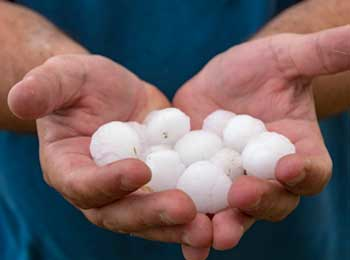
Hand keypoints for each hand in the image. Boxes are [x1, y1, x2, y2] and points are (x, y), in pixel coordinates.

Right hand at [8, 54, 211, 248]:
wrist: (110, 92)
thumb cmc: (81, 84)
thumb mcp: (62, 77)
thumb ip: (43, 89)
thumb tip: (19, 99)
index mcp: (70, 169)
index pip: (83, 185)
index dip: (107, 183)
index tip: (139, 171)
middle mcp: (101, 190)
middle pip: (122, 214)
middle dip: (153, 215)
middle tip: (186, 211)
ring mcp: (133, 192)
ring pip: (153, 218)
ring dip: (180, 226)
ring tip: (210, 228)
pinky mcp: (162, 183)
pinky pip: (178, 202)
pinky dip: (199, 215)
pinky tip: (223, 218)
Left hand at [174, 26, 349, 255]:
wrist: (228, 80)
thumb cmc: (264, 67)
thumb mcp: (289, 57)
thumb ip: (323, 53)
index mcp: (297, 152)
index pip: (310, 171)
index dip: (304, 173)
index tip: (288, 166)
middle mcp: (267, 176)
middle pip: (271, 201)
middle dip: (258, 205)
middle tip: (241, 201)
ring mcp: (232, 182)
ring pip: (232, 212)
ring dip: (220, 225)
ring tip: (207, 234)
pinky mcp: (201, 180)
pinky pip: (197, 203)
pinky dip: (188, 220)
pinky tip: (171, 223)